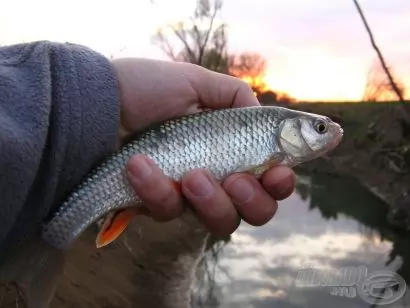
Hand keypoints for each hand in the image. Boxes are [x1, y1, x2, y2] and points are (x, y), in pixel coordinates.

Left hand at [112, 58, 295, 234]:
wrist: (97, 104)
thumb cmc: (146, 88)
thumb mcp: (197, 82)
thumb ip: (236, 97)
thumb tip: (259, 118)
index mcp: (231, 147)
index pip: (269, 176)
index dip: (281, 182)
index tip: (278, 173)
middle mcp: (217, 175)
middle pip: (254, 211)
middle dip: (253, 201)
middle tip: (237, 180)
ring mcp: (188, 195)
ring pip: (220, 221)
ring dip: (212, 200)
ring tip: (192, 175)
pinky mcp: (158, 205)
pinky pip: (171, 211)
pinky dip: (158, 189)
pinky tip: (139, 165)